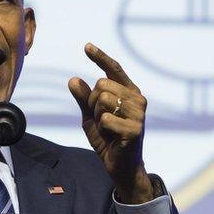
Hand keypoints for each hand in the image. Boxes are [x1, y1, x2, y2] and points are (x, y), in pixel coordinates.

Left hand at [68, 42, 153, 203]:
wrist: (119, 166)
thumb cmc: (107, 138)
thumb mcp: (90, 116)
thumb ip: (83, 98)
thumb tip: (73, 80)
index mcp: (129, 92)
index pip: (113, 69)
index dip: (100, 57)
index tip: (86, 46)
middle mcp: (138, 99)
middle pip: (101, 84)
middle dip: (93, 102)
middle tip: (102, 120)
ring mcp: (139, 113)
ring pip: (103, 99)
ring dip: (98, 116)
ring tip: (108, 129)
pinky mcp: (136, 129)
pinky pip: (105, 119)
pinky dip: (103, 129)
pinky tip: (113, 139)